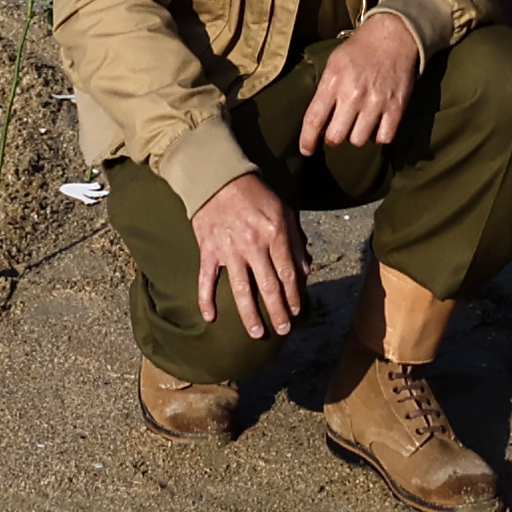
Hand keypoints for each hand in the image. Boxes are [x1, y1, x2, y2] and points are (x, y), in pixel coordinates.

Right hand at [187, 173, 303, 336]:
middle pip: (268, 286)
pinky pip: (206, 279)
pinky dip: (206, 299)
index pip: (288, 273)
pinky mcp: (208, 250)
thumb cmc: (256, 195)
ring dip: (249, 314)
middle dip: (277, 311)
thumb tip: (304, 270)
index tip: (297, 312)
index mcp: (274, 234)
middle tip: (283, 331)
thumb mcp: (284, 211)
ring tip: (257, 333)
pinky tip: (210, 317)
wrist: (219, 179)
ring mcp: (228, 250)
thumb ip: (295, 241)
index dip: (294, 296)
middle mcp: (253, 245)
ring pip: (240, 289)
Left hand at [295, 10, 422, 150]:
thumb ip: (324, 91)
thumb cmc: (361, 49)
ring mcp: (376, 102)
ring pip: (358, 140)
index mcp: (333, 81)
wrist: (395, 34)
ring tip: (359, 124)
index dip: (307, 141)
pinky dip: (379, 135)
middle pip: (335, 136)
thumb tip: (317, 121)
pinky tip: (376, 125)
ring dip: (356, 136)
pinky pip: (384, 137)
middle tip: (338, 129)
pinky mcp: (397, 107)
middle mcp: (353, 94)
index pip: (314, 120)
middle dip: (334, 136)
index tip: (306, 150)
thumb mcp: (334, 63)